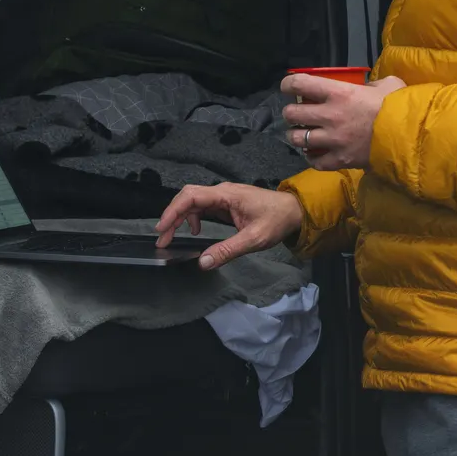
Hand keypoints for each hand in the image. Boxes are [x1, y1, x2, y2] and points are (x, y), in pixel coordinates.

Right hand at [156, 182, 305, 269]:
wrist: (294, 211)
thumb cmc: (276, 221)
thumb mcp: (253, 239)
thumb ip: (227, 250)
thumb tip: (203, 263)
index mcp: (227, 195)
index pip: (191, 197)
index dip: (173, 211)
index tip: (162, 229)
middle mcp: (222, 192)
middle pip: (188, 197)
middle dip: (172, 215)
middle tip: (162, 238)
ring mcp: (224, 196)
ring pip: (193, 201)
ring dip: (180, 217)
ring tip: (172, 237)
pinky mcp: (226, 203)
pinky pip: (203, 206)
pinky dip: (193, 217)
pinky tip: (195, 231)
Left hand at [282, 73, 404, 170]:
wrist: (409, 137)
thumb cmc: (398, 106)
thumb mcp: (389, 84)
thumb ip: (373, 84)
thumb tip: (368, 89)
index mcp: (338, 93)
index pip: (299, 84)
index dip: (288, 84)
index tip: (288, 86)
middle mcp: (329, 115)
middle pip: (291, 113)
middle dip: (290, 112)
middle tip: (297, 113)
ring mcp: (332, 140)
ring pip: (297, 139)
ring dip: (296, 135)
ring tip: (302, 134)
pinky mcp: (338, 160)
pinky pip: (314, 161)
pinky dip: (312, 158)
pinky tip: (316, 153)